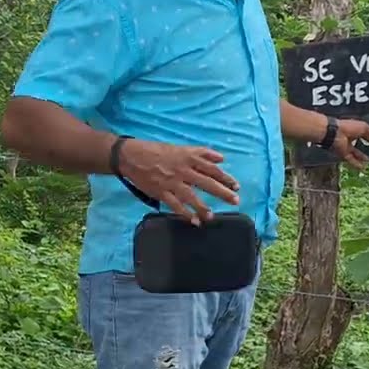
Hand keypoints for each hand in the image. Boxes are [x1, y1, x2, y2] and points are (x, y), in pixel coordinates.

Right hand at [118, 139, 239, 224]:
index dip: (225, 178)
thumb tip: (222, 158)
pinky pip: (174, 205)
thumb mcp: (182, 148)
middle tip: (235, 201)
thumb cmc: (158, 151)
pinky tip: (194, 221)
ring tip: (212, 216)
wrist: (132, 156)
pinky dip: (185, 214)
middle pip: (206, 182)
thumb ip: (203, 153)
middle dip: (222, 192)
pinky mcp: (160, 192)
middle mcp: (182, 170)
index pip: (212, 169)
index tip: (236, 186)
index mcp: (188, 158)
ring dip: (203, 207)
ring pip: (191, 196)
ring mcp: (171, 182)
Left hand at [331, 119, 368, 169]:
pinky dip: (356, 164)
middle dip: (367, 145)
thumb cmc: (349, 127)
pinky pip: (351, 159)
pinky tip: (362, 167)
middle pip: (360, 142)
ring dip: (361, 156)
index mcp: (354, 128)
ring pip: (355, 152)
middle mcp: (350, 136)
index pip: (365, 132)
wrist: (335, 134)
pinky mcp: (343, 153)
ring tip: (368, 160)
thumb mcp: (364, 128)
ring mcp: (346, 145)